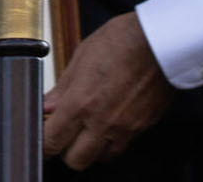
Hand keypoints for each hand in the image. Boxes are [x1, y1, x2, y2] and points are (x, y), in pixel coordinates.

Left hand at [41, 12, 173, 169]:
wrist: (160, 40)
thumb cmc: (121, 40)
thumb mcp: (81, 57)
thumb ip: (62, 89)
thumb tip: (46, 106)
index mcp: (81, 103)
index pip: (51, 141)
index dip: (43, 143)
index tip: (41, 135)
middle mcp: (102, 122)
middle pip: (76, 160)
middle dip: (65, 150)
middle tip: (63, 132)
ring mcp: (125, 128)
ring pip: (101, 158)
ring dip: (90, 148)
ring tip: (87, 127)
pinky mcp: (143, 127)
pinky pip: (122, 146)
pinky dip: (111, 141)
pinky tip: (108, 122)